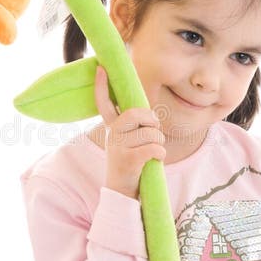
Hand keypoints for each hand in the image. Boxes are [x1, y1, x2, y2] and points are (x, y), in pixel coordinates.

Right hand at [94, 65, 165, 199]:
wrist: (122, 192)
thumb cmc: (132, 162)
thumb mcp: (128, 141)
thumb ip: (134, 126)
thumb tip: (149, 114)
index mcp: (113, 127)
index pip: (104, 104)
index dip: (102, 86)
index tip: (100, 68)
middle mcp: (112, 134)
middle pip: (138, 113)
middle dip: (153, 122)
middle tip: (154, 131)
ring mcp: (118, 147)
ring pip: (151, 133)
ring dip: (159, 142)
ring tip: (153, 151)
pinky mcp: (128, 159)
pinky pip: (154, 147)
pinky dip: (160, 154)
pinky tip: (155, 160)